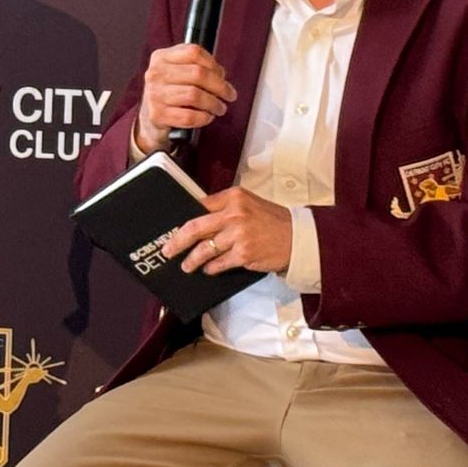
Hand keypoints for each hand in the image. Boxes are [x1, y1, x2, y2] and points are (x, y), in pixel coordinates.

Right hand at [133, 43, 236, 153]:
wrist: (150, 117)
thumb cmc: (170, 92)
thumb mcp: (177, 71)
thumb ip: (197, 66)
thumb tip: (220, 75)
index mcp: (161, 57)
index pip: (193, 52)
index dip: (213, 63)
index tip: (222, 75)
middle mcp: (155, 74)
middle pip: (198, 74)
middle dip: (220, 86)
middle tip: (229, 95)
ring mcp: (154, 94)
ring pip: (195, 95)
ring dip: (214, 104)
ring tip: (219, 108)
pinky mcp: (157, 115)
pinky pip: (189, 116)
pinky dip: (204, 118)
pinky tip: (206, 117)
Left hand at [163, 187, 292, 274]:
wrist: (299, 238)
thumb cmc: (274, 222)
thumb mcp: (249, 204)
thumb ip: (226, 208)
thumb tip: (199, 221)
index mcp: (233, 197)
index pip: (199, 206)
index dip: (183, 220)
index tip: (173, 229)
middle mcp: (234, 213)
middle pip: (195, 227)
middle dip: (177, 241)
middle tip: (168, 249)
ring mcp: (239, 234)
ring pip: (205, 248)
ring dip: (192, 259)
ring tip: (187, 265)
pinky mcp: (244, 253)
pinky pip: (219, 263)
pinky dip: (211, 268)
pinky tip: (208, 269)